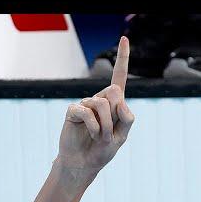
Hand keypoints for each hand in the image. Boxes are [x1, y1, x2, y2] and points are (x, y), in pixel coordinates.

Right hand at [56, 36, 134, 169]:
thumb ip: (127, 118)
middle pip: (114, 92)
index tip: (124, 37)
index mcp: (114, 104)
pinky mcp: (73, 111)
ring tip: (99, 137)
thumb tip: (119, 97)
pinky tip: (90, 135)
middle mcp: (99, 99)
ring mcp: (85, 104)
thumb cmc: (103, 150)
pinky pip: (86, 112)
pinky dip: (94, 127)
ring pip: (102, 104)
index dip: (122, 58)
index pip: (119, 77)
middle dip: (115, 116)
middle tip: (109, 133)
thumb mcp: (122, 136)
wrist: (83, 164)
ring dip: (105, 126)